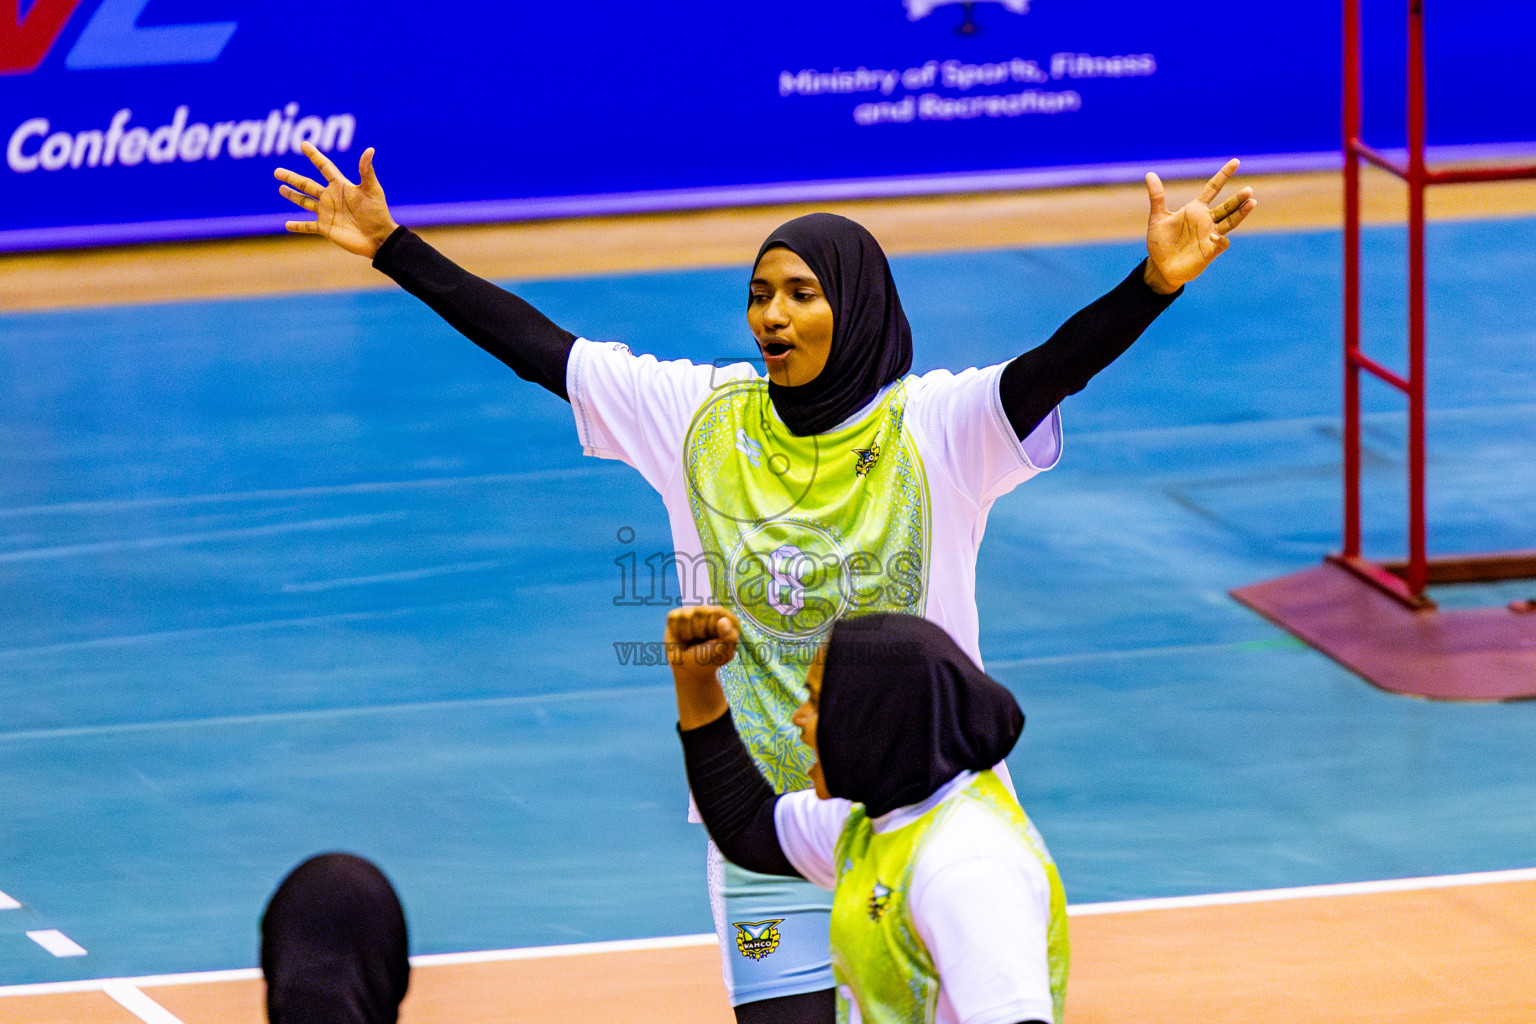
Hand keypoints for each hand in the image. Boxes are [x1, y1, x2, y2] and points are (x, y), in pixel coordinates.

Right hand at [274, 142, 398, 257]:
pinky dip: (298, 226)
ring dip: (293, 196)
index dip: (314, 156)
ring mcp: (327, 213)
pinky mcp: (326, 228)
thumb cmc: (378, 212)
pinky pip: (308, 226)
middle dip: (292, 178)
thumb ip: (366, 171)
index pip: (324, 167)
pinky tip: (287, 225)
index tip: (303, 144)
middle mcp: (331, 198)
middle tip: (277, 171)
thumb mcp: (372, 189)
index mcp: (341, 186)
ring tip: (280, 189)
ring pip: (305, 202)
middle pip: (307, 184)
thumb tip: (370, 149)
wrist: (379, 238)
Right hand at [665, 605, 738, 729]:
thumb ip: (729, 637)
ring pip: (690, 615)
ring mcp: (689, 614)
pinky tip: (683, 640)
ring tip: (693, 643)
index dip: (720, 627)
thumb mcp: (725, 653)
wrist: (692, 677)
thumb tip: (724, 621)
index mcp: (722, 616)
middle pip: (705, 612)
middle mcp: (706, 612)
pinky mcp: (674, 619)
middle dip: (705, 633)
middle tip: (704, 644)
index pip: (721, 611)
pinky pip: (676, 617)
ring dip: (691, 634)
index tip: (720, 640)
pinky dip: (680, 631)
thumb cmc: (712, 664)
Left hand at [1143, 158, 1255, 293]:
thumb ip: (1157, 197)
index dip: (1224, 175)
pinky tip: (1216, 237)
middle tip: (1249, 190)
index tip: (1236, 162)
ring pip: (1230, 222)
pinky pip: (1221, 243)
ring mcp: (1210, 235)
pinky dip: (1221, 240)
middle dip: (1238, 199)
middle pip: (1227, 206)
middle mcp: (1206, 220)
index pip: (1213, 188)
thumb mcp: (1157, 218)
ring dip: (1241, 213)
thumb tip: (1149, 174)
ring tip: (1251, 203)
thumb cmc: (1160, 243)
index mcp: (1195, 209)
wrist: (1161, 268)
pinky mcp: (1210, 251)